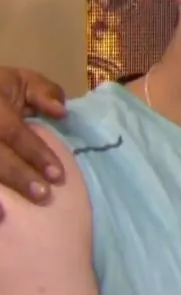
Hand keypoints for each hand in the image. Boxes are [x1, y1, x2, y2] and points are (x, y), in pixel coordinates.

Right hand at [0, 67, 66, 206]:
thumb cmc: (0, 90)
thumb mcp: (22, 81)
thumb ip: (44, 92)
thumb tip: (61, 112)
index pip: (13, 132)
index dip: (35, 153)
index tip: (57, 175)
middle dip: (17, 176)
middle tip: (43, 195)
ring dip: (0, 187)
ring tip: (12, 213)